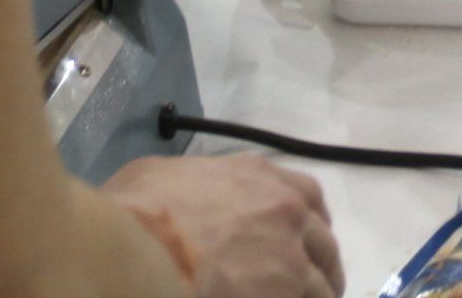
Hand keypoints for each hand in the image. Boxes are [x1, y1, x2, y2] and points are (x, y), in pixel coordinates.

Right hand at [104, 155, 343, 297]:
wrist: (136, 254)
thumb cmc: (136, 213)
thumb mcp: (159, 176)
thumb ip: (189, 190)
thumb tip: (179, 205)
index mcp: (259, 178)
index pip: (308, 197)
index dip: (308, 225)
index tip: (305, 246)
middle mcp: (285, 212)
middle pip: (325, 246)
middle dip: (321, 270)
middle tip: (309, 292)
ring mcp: (288, 259)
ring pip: (322, 288)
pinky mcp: (282, 295)